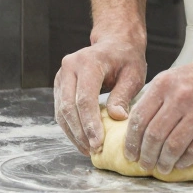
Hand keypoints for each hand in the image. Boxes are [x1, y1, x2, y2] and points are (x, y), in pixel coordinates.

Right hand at [54, 35, 146, 154]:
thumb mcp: (133, 75)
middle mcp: (69, 67)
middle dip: (80, 132)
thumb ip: (123, 95)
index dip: (90, 123)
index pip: (85, 98)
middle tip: (93, 150)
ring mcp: (61, 75)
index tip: (98, 143)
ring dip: (73, 133)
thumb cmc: (126, 58)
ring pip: (61, 110)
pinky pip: (61, 109)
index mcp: (88, 62)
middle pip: (69, 106)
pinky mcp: (59, 84)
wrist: (114, 42)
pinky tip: (82, 140)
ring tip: (88, 149)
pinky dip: (70, 127)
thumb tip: (117, 118)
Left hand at [124, 52, 192, 172]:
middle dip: (146, 155)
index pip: (139, 119)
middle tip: (145, 165)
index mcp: (163, 85)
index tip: (130, 154)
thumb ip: (154, 100)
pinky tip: (180, 163)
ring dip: (165, 162)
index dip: (132, 141)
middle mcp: (180, 97)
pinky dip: (185, 160)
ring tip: (162, 168)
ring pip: (173, 145)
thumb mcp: (171, 78)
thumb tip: (135, 128)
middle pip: (154, 135)